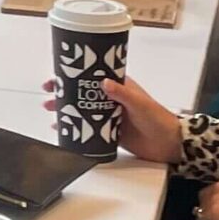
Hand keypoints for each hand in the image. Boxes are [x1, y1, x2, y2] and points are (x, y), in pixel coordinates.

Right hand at [43, 73, 180, 162]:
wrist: (169, 145)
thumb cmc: (159, 119)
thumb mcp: (140, 103)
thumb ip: (122, 93)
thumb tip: (103, 82)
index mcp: (120, 86)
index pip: (93, 76)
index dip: (75, 74)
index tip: (58, 76)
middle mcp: (112, 99)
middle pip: (83, 92)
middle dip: (65, 92)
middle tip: (49, 94)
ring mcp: (110, 116)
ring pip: (83, 110)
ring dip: (67, 109)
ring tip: (51, 112)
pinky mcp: (109, 132)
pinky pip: (88, 128)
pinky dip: (74, 127)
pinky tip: (63, 130)